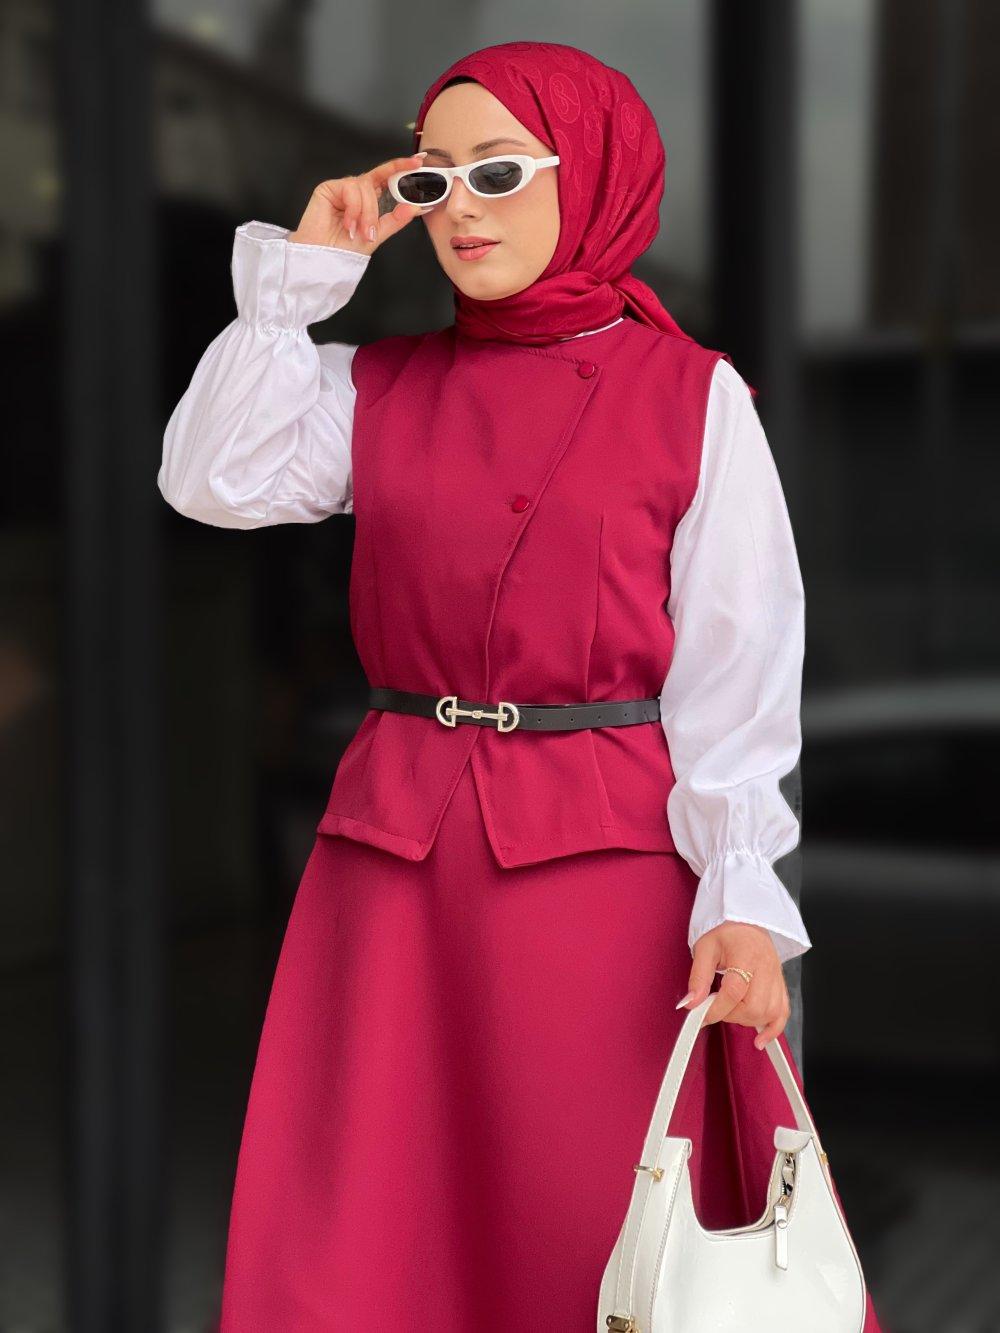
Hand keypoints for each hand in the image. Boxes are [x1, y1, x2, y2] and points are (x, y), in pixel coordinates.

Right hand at [286, 152, 428, 255]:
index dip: (400, 167)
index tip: (417, 161)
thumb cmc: (344, 250)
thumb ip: (396, 219)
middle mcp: (355, 191)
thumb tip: (417, 207)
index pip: (386, 177)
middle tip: (370, 231)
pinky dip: (353, 208)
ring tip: (356, 231)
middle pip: (375, 184)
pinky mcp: (328, 188)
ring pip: (364, 187)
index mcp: (368, 199)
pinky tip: (346, 223)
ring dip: (364, 212)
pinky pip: (350, 188)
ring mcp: (342, 188)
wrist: (324, 259)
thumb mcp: (377, 234)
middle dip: (375, 209)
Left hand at [676, 922, 789, 1050]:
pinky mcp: (780, 984)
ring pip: (769, 1013)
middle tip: (716, 1007)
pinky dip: (773, 1029)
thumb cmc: (726, 930)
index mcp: (747, 954)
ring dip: (748, 1020)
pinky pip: (783, 1013)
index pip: (734, 991)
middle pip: (754, 1007)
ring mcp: (776, 977)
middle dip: (731, 1015)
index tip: (701, 1015)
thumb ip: (698, 977)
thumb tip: (690, 1003)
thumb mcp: (705, 947)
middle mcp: (766, 967)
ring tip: (732, 1010)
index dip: (716, 1009)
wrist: (747, 919)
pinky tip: (761, 1038)